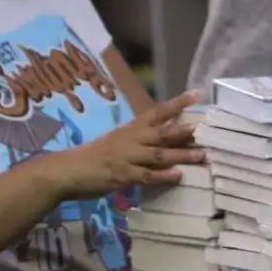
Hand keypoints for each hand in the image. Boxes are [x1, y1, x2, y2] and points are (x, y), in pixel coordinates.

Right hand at [43, 91, 203, 199]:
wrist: (66, 170)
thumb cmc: (93, 155)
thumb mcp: (116, 140)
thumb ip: (138, 138)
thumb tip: (162, 137)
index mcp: (131, 129)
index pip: (158, 112)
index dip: (178, 103)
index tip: (197, 94)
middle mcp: (132, 140)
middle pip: (162, 133)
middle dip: (184, 131)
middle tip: (205, 128)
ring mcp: (127, 158)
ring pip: (159, 154)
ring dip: (181, 155)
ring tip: (201, 155)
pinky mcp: (122, 176)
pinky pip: (146, 176)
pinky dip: (162, 176)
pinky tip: (177, 176)